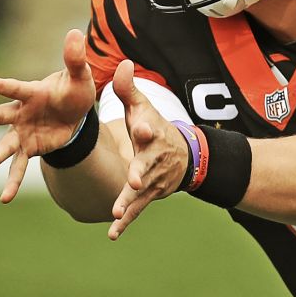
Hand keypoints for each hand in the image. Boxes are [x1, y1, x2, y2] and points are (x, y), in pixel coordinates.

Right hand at [0, 29, 96, 203]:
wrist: (74, 114)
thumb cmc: (73, 91)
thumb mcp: (79, 77)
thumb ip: (75, 59)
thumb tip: (75, 32)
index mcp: (31, 93)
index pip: (13, 88)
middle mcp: (20, 113)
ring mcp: (21, 133)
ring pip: (5, 146)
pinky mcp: (28, 149)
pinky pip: (18, 168)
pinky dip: (12, 183)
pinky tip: (5, 198)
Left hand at [107, 59, 188, 240]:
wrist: (183, 155)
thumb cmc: (154, 127)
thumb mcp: (142, 106)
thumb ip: (128, 88)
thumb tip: (122, 63)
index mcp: (153, 134)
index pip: (151, 129)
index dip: (146, 128)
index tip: (142, 128)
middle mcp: (154, 159)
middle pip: (147, 165)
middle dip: (140, 172)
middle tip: (134, 180)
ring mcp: (152, 179)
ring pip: (140, 192)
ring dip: (128, 202)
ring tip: (116, 211)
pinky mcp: (149, 195)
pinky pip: (136, 209)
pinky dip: (125, 222)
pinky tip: (112, 233)